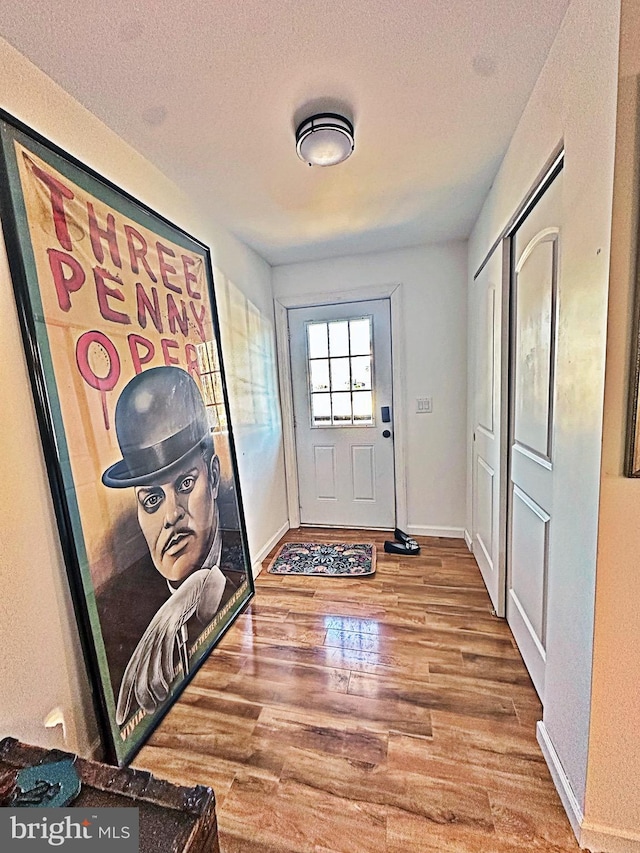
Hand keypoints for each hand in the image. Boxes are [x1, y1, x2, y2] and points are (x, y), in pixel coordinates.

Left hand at [115, 567, 225, 724]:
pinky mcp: (171, 623)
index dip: (123, 697)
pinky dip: (166, 667)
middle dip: (139, 696)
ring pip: (150, 664)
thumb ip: (168, 656)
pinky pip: (165, 649)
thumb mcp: (173, 638)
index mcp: (145, 644)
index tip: (119, 719)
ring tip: (163, 697)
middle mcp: (147, 639)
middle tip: (148, 711)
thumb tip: (168, 681)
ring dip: (155, 685)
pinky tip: (170, 679)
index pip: (129, 674)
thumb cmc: (183, 617)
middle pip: (136, 672)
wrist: (192, 588)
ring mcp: (158, 630)